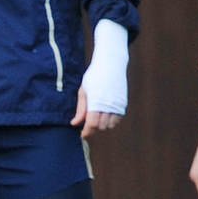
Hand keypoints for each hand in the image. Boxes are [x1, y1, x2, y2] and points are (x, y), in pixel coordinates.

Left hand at [74, 18, 127, 138]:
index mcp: (96, 101)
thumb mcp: (83, 91)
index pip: (92, 124)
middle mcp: (109, 104)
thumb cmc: (93, 77)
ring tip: (95, 118)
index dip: (87, 131)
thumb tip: (74, 124)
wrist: (111, 64)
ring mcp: (118, 104)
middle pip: (101, 127)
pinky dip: (111, 121)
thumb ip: (80, 109)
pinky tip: (104, 114)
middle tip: (86, 124)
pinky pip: (117, 119)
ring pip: (110, 125)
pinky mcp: (123, 103)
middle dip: (93, 128)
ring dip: (102, 125)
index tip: (82, 134)